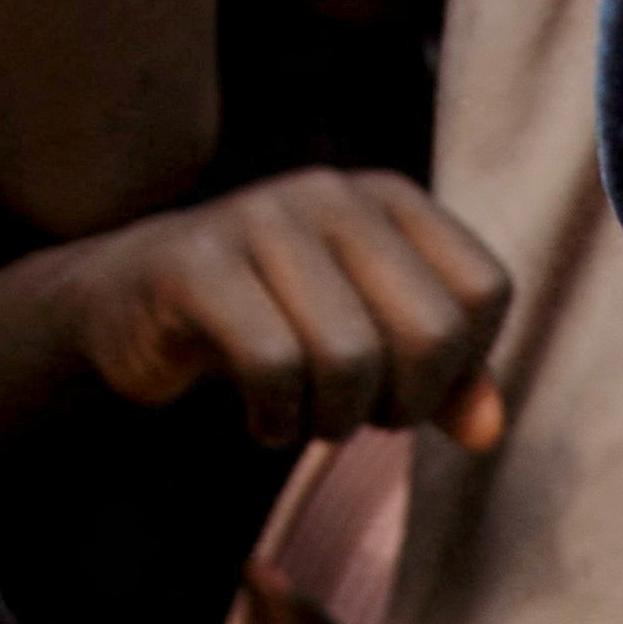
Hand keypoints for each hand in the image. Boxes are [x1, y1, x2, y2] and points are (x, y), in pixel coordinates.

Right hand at [55, 170, 511, 449]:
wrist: (135, 304)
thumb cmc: (278, 325)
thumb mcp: (376, 345)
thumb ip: (447, 380)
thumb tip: (487, 431)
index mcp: (389, 198)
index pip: (483, 292)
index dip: (459, 366)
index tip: (405, 384)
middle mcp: (330, 192)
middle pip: (430, 332)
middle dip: (401, 405)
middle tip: (356, 416)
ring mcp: (258, 219)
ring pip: (350, 358)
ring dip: (332, 420)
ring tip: (305, 417)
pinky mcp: (193, 265)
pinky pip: (273, 366)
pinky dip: (278, 420)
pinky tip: (264, 419)